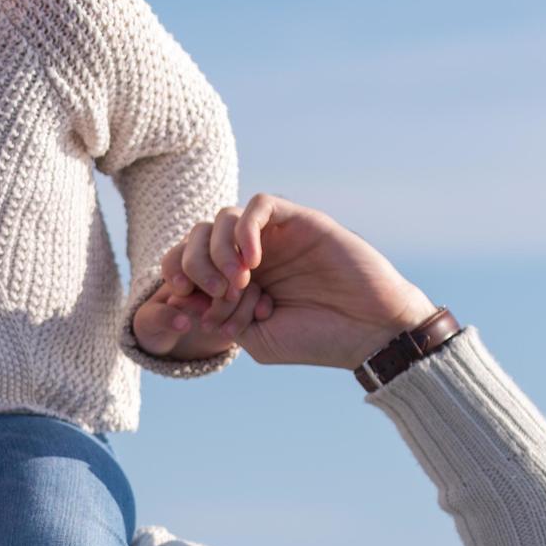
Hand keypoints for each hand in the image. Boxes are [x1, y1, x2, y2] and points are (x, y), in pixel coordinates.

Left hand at [142, 194, 434, 370]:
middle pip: (198, 236)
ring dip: (218, 251)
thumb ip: (217, 317)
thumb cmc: (318, 340)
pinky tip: (252, 262)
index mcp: (236, 281)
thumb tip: (178, 298)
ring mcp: (275, 235)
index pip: (186, 261)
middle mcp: (252, 253)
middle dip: (194, 265)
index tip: (180, 300)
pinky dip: (245, 229)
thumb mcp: (256, 340)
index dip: (174, 274)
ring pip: (223, 217)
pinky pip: (260, 205)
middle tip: (214, 294)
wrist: (371, 331)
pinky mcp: (300, 220)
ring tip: (238, 284)